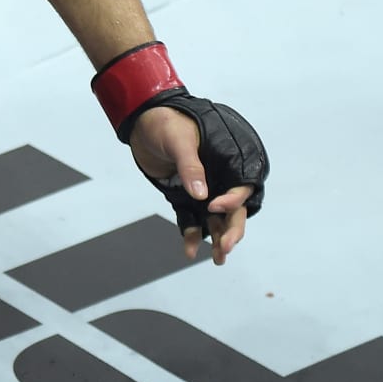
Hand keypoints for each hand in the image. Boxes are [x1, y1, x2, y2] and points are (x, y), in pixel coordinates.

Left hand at [127, 99, 265, 264]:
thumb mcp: (178, 141)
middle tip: (226, 248)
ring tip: (218, 260)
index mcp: (228, 160)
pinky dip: (191, 234)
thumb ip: (190, 166)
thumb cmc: (166, 122)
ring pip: (215, 220)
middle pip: (233, 210)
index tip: (214, 207)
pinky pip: (191, 219)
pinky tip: (188, 250)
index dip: (232, 200)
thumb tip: (202, 197)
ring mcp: (202, 189)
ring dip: (217, 239)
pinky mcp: (183, 197)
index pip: (240, 186)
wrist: (142, 122)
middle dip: (231, 230)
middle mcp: (219, 178)